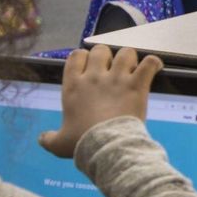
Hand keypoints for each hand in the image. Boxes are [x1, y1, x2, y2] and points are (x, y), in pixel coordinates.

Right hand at [39, 46, 162, 157]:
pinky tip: (154, 68)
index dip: (83, 58)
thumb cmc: (82, 143)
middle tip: (112, 71)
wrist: (107, 146)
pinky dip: (153, 63)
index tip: (89, 68)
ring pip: (125, 52)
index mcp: (74, 86)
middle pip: (100, 49)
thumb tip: (42, 139)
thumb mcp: (60, 144)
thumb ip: (49, 139)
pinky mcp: (137, 84)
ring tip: (132, 71)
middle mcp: (94, 77)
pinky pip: (149, 63)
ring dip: (130, 60)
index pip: (76, 56)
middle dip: (107, 57)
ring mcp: (117, 79)